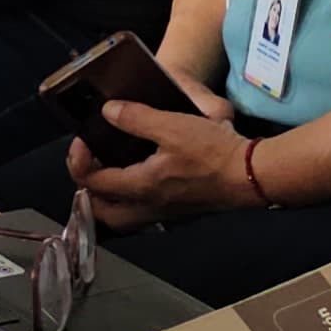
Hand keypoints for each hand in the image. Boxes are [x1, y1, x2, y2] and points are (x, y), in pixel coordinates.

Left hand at [68, 94, 256, 231]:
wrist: (252, 175)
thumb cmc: (214, 153)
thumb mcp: (172, 125)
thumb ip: (136, 118)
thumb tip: (108, 112)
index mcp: (141, 187)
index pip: (93, 183)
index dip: (78, 161)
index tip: (81, 141)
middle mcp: (149, 207)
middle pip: (102, 212)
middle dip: (87, 192)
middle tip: (88, 166)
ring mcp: (165, 212)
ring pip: (123, 217)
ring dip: (109, 201)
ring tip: (109, 176)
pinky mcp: (180, 210)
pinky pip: (144, 213)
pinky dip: (132, 200)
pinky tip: (142, 179)